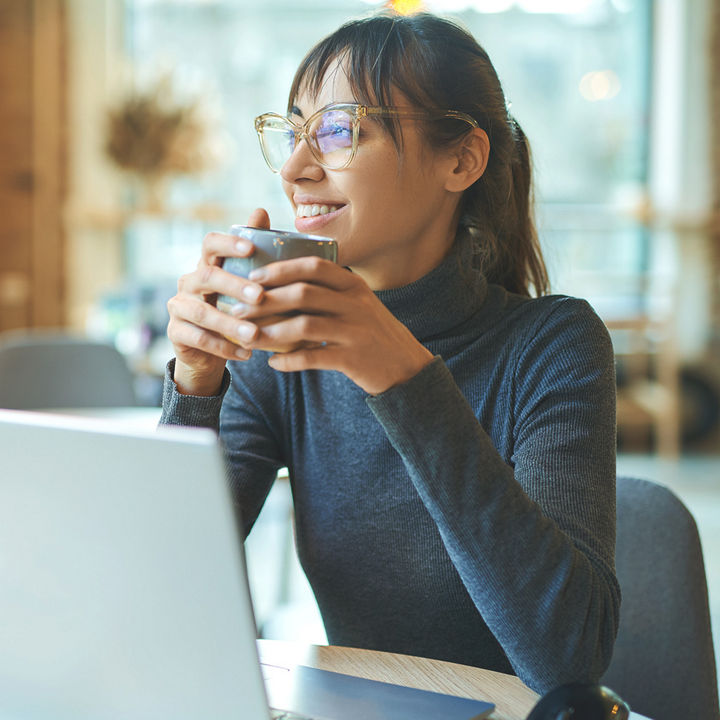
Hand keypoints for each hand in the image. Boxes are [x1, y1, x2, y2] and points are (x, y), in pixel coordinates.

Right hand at [166, 208, 270, 395]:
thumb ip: (253, 252)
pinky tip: (246, 353)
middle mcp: (188, 281)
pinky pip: (198, 338)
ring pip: (202, 312)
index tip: (251, 249)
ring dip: (231, 324)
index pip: (210, 244)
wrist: (209, 350)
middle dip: (235, 286)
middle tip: (260, 296)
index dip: (228, 244)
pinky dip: (224, 347)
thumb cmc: (232, 309)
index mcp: (206, 264)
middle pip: (207, 277)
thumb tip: (261, 210)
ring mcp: (178, 307)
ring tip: (255, 334)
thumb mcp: (245, 283)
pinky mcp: (175, 332)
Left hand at [232, 257, 434, 394]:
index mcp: (354, 285)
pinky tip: (274, 363)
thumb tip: (285, 286)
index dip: (281, 269)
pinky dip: (289, 360)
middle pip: (303, 294)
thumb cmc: (373, 334)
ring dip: (271, 331)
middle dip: (266, 301)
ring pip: (303, 325)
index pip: (314, 266)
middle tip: (240, 309)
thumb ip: (330, 292)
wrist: (407, 367)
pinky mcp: (353, 358)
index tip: (255, 277)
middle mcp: (356, 304)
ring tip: (250, 338)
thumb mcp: (359, 305)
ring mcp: (356, 331)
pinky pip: (313, 357)